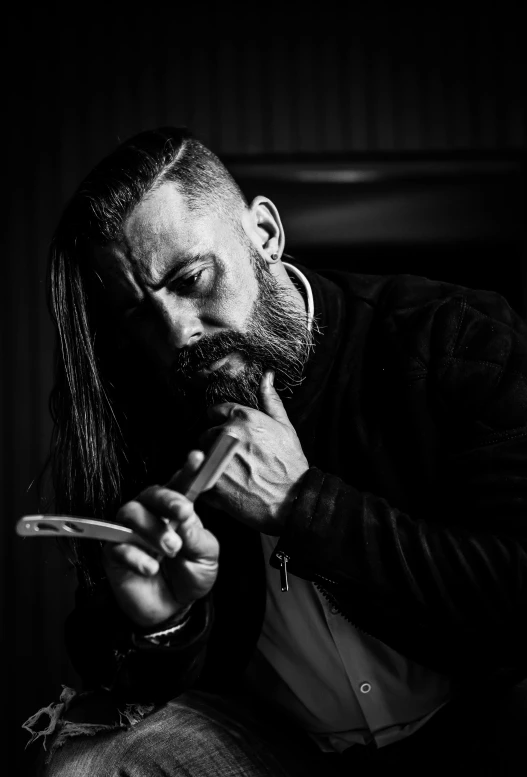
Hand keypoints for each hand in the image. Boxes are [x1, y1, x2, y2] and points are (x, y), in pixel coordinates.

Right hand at [102, 451, 218, 628]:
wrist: (172, 611)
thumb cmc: (190, 576)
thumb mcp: (206, 556)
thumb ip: (197, 536)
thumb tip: (187, 515)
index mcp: (176, 510)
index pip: (180, 484)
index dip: (187, 469)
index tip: (198, 458)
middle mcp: (151, 515)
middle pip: (150, 493)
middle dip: (167, 500)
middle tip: (183, 515)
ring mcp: (130, 533)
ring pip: (131, 513)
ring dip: (152, 529)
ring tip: (170, 550)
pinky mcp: (114, 553)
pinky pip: (117, 545)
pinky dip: (136, 556)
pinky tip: (151, 568)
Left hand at [200, 371, 308, 534]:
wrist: (293, 502)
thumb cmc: (291, 465)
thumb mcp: (285, 428)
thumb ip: (270, 401)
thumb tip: (267, 376)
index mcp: (244, 418)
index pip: (215, 412)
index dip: (221, 424)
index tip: (228, 437)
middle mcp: (227, 435)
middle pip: (205, 435)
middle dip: (214, 446)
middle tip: (233, 461)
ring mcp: (217, 459)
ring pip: (200, 456)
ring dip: (209, 464)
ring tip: (230, 475)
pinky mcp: (211, 482)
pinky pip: (198, 478)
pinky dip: (207, 484)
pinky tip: (224, 489)